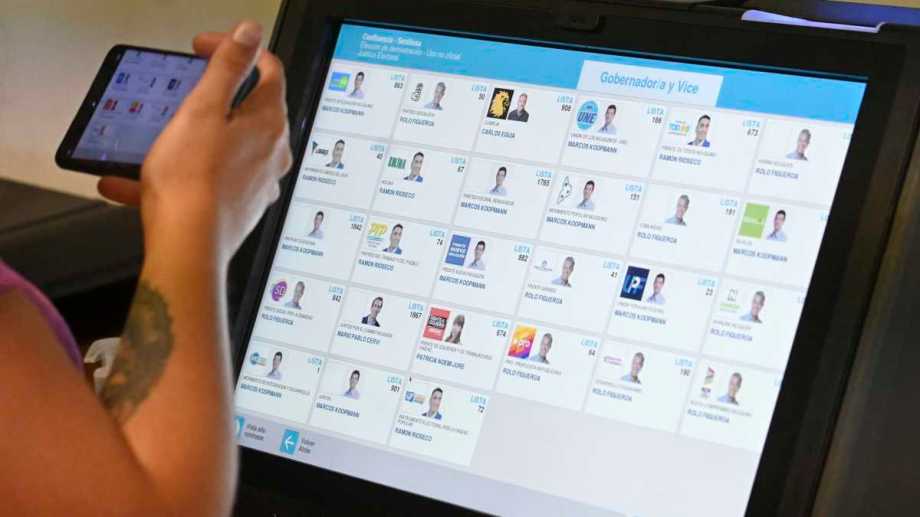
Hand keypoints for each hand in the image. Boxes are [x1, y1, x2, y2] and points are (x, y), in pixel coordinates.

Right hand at [99, 21, 292, 262]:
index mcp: (269, 122)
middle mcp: (272, 152)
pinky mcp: (239, 207)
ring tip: (152, 142)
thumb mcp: (204, 108)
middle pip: (250, 110)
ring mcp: (258, 181)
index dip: (236, 51)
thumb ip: (228, 66)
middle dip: (214, 96)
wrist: (189, 247)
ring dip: (188, 140)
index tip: (202, 49)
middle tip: (183, 92)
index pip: (268, 70)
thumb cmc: (193, 180)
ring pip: (224, 148)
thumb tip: (250, 32)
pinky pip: (207, 182)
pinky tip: (130, 184)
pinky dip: (176, 177)